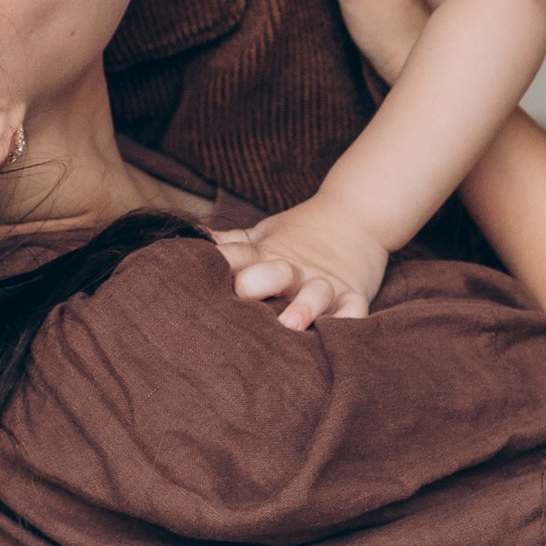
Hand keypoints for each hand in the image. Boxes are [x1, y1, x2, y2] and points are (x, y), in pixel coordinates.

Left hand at [212, 188, 390, 331]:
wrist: (357, 213)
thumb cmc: (299, 233)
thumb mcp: (263, 236)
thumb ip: (231, 245)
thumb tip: (189, 239)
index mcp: (267, 255)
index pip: (240, 255)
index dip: (222, 261)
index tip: (199, 267)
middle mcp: (295, 270)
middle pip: (275, 272)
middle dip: (259, 282)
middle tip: (242, 291)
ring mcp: (326, 282)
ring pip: (316, 294)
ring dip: (304, 307)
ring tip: (292, 323)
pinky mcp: (355, 293)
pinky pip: (355, 309)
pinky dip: (350, 321)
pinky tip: (340, 332)